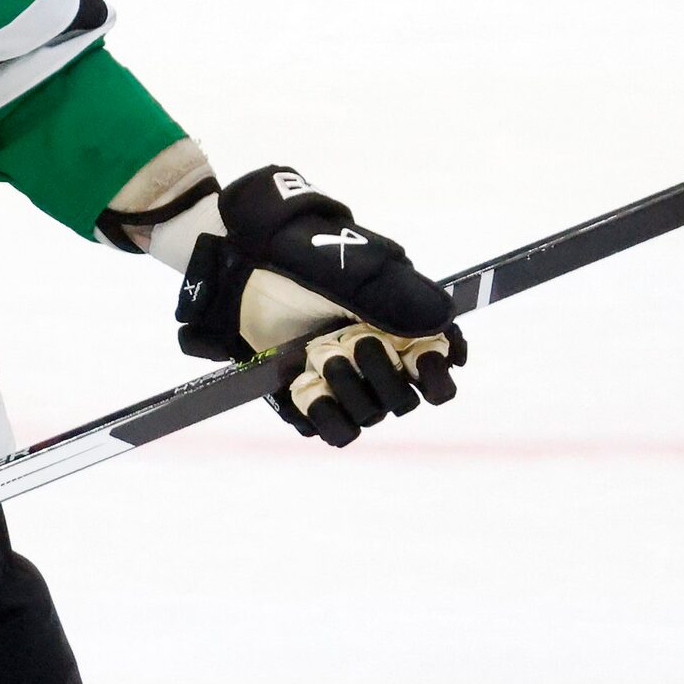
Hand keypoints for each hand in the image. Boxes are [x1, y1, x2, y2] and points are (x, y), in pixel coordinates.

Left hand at [173, 165, 467, 445]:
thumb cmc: (300, 256)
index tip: (423, 362)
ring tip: (321, 356)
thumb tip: (444, 322)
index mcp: (399, 321)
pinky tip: (309, 387)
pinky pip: (331, 428)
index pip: (438, 360)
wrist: (239, 264)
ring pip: (369, 414)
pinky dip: (324, 415)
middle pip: (404, 399)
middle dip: (384, 377)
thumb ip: (397, 296)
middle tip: (356, 342)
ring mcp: (342, 377)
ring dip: (350, 392)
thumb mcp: (352, 269)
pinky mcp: (308, 395)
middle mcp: (376, 354)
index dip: (438, 370)